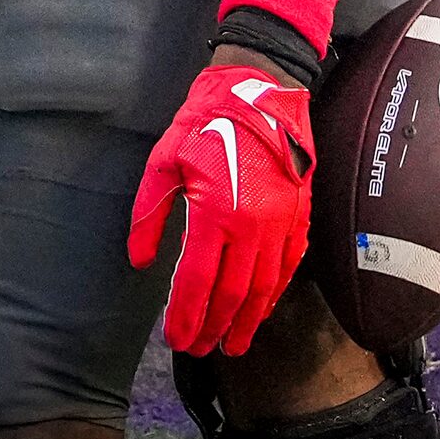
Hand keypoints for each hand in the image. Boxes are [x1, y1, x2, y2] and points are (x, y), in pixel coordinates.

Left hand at [130, 60, 316, 356]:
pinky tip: (265, 307)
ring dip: (248, 320)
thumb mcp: (164, 160)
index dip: (185, 316)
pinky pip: (290, 264)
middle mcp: (253, 225)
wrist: (263, 88)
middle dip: (214, 328)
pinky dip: (276, 291)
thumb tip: (139, 260)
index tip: (175, 340)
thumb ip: (149, 215)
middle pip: (232, 293)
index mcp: (216, 212)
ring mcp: (281, 221)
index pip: (197, 282)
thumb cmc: (209, 120)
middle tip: (200, 351)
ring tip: (235, 344)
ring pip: (265, 286)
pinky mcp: (299, 213)